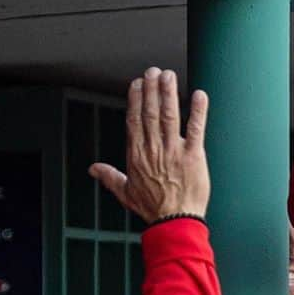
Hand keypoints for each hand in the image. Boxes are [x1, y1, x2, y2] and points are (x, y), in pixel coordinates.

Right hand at [89, 67, 209, 222]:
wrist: (175, 222)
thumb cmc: (153, 210)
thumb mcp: (126, 193)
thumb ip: (110, 177)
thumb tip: (93, 169)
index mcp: (137, 154)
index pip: (135, 119)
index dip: (136, 99)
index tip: (138, 83)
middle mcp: (154, 148)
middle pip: (151, 112)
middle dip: (151, 89)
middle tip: (154, 71)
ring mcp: (174, 150)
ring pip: (170, 115)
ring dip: (169, 93)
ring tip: (168, 75)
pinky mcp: (194, 156)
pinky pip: (196, 128)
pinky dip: (198, 111)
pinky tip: (200, 95)